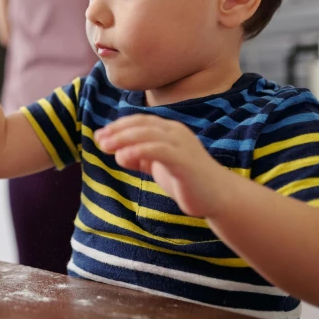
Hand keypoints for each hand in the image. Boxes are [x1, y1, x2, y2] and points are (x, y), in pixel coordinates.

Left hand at [94, 114, 238, 217]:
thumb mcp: (157, 166)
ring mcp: (181, 145)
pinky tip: (123, 157)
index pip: (139, 121)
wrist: (218, 197)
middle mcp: (175, 132)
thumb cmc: (186, 180)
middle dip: (117, 131)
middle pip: (141, 125)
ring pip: (148, 134)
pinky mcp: (184, 160)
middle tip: (99, 140)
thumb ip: (140, 158)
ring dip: (123, 139)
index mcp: (169, 130)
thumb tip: (119, 154)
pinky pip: (158, 150)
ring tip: (106, 147)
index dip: (118, 126)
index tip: (100, 135)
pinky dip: (139, 151)